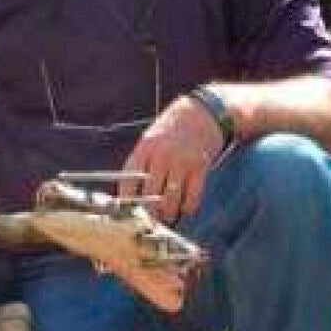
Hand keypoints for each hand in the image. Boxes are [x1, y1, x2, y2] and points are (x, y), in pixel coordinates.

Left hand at [121, 93, 226, 221]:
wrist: (204, 111)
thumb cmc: (173, 127)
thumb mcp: (151, 138)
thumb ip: (142, 160)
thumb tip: (131, 190)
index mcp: (145, 148)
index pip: (129, 180)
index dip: (126, 199)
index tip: (126, 211)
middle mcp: (162, 155)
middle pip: (150, 195)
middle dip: (150, 211)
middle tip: (151, 219)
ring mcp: (182, 161)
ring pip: (170, 200)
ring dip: (169, 213)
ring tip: (168, 216)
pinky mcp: (200, 167)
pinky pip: (192, 196)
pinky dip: (188, 207)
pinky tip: (186, 208)